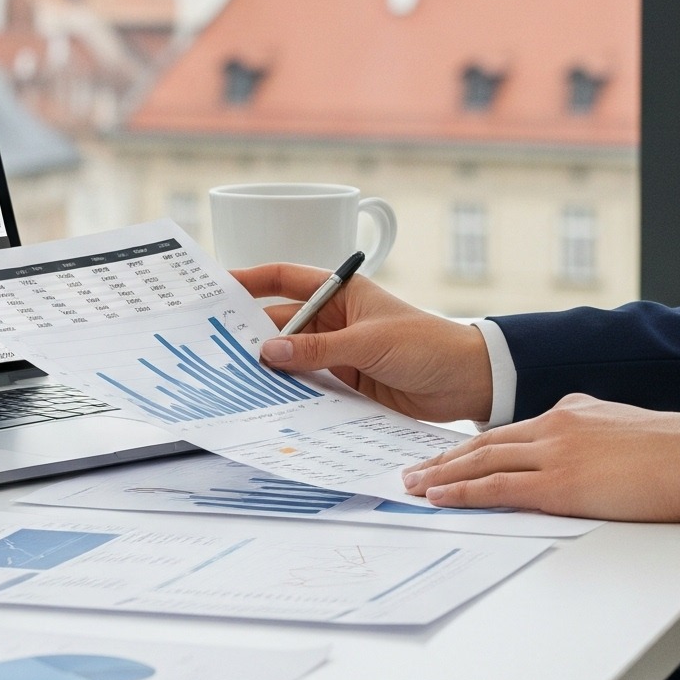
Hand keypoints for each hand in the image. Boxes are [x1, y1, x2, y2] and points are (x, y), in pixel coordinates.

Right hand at [235, 264, 493, 424]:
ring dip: (268, 366)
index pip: (286, 278)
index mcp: (341, 293)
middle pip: (281, 323)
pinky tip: (267, 401)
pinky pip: (308, 384)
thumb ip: (319, 349)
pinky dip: (289, 391)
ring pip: (291, 356)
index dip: (251, 280)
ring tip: (232, 378)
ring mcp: (337, 352)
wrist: (466, 382)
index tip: (217, 286)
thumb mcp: (370, 343)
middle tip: (213, 346)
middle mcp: (334, 320)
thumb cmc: (427, 345)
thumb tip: (269, 351)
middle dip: (251, 333)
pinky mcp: (345, 381)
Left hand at [398, 394, 679, 521]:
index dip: (474, 446)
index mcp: (571, 412)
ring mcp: (555, 453)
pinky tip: (440, 497)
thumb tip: (576, 450)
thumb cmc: (672, 451)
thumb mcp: (621, 428)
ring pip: (483, 461)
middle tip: (412, 471)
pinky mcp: (559, 485)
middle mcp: (555, 426)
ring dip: (442, 474)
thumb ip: (590, 433)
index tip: (449, 456)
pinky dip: (462, 491)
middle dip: (445, 458)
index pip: (509, 431)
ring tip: (412, 484)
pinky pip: (498, 488)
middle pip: (486, 442)